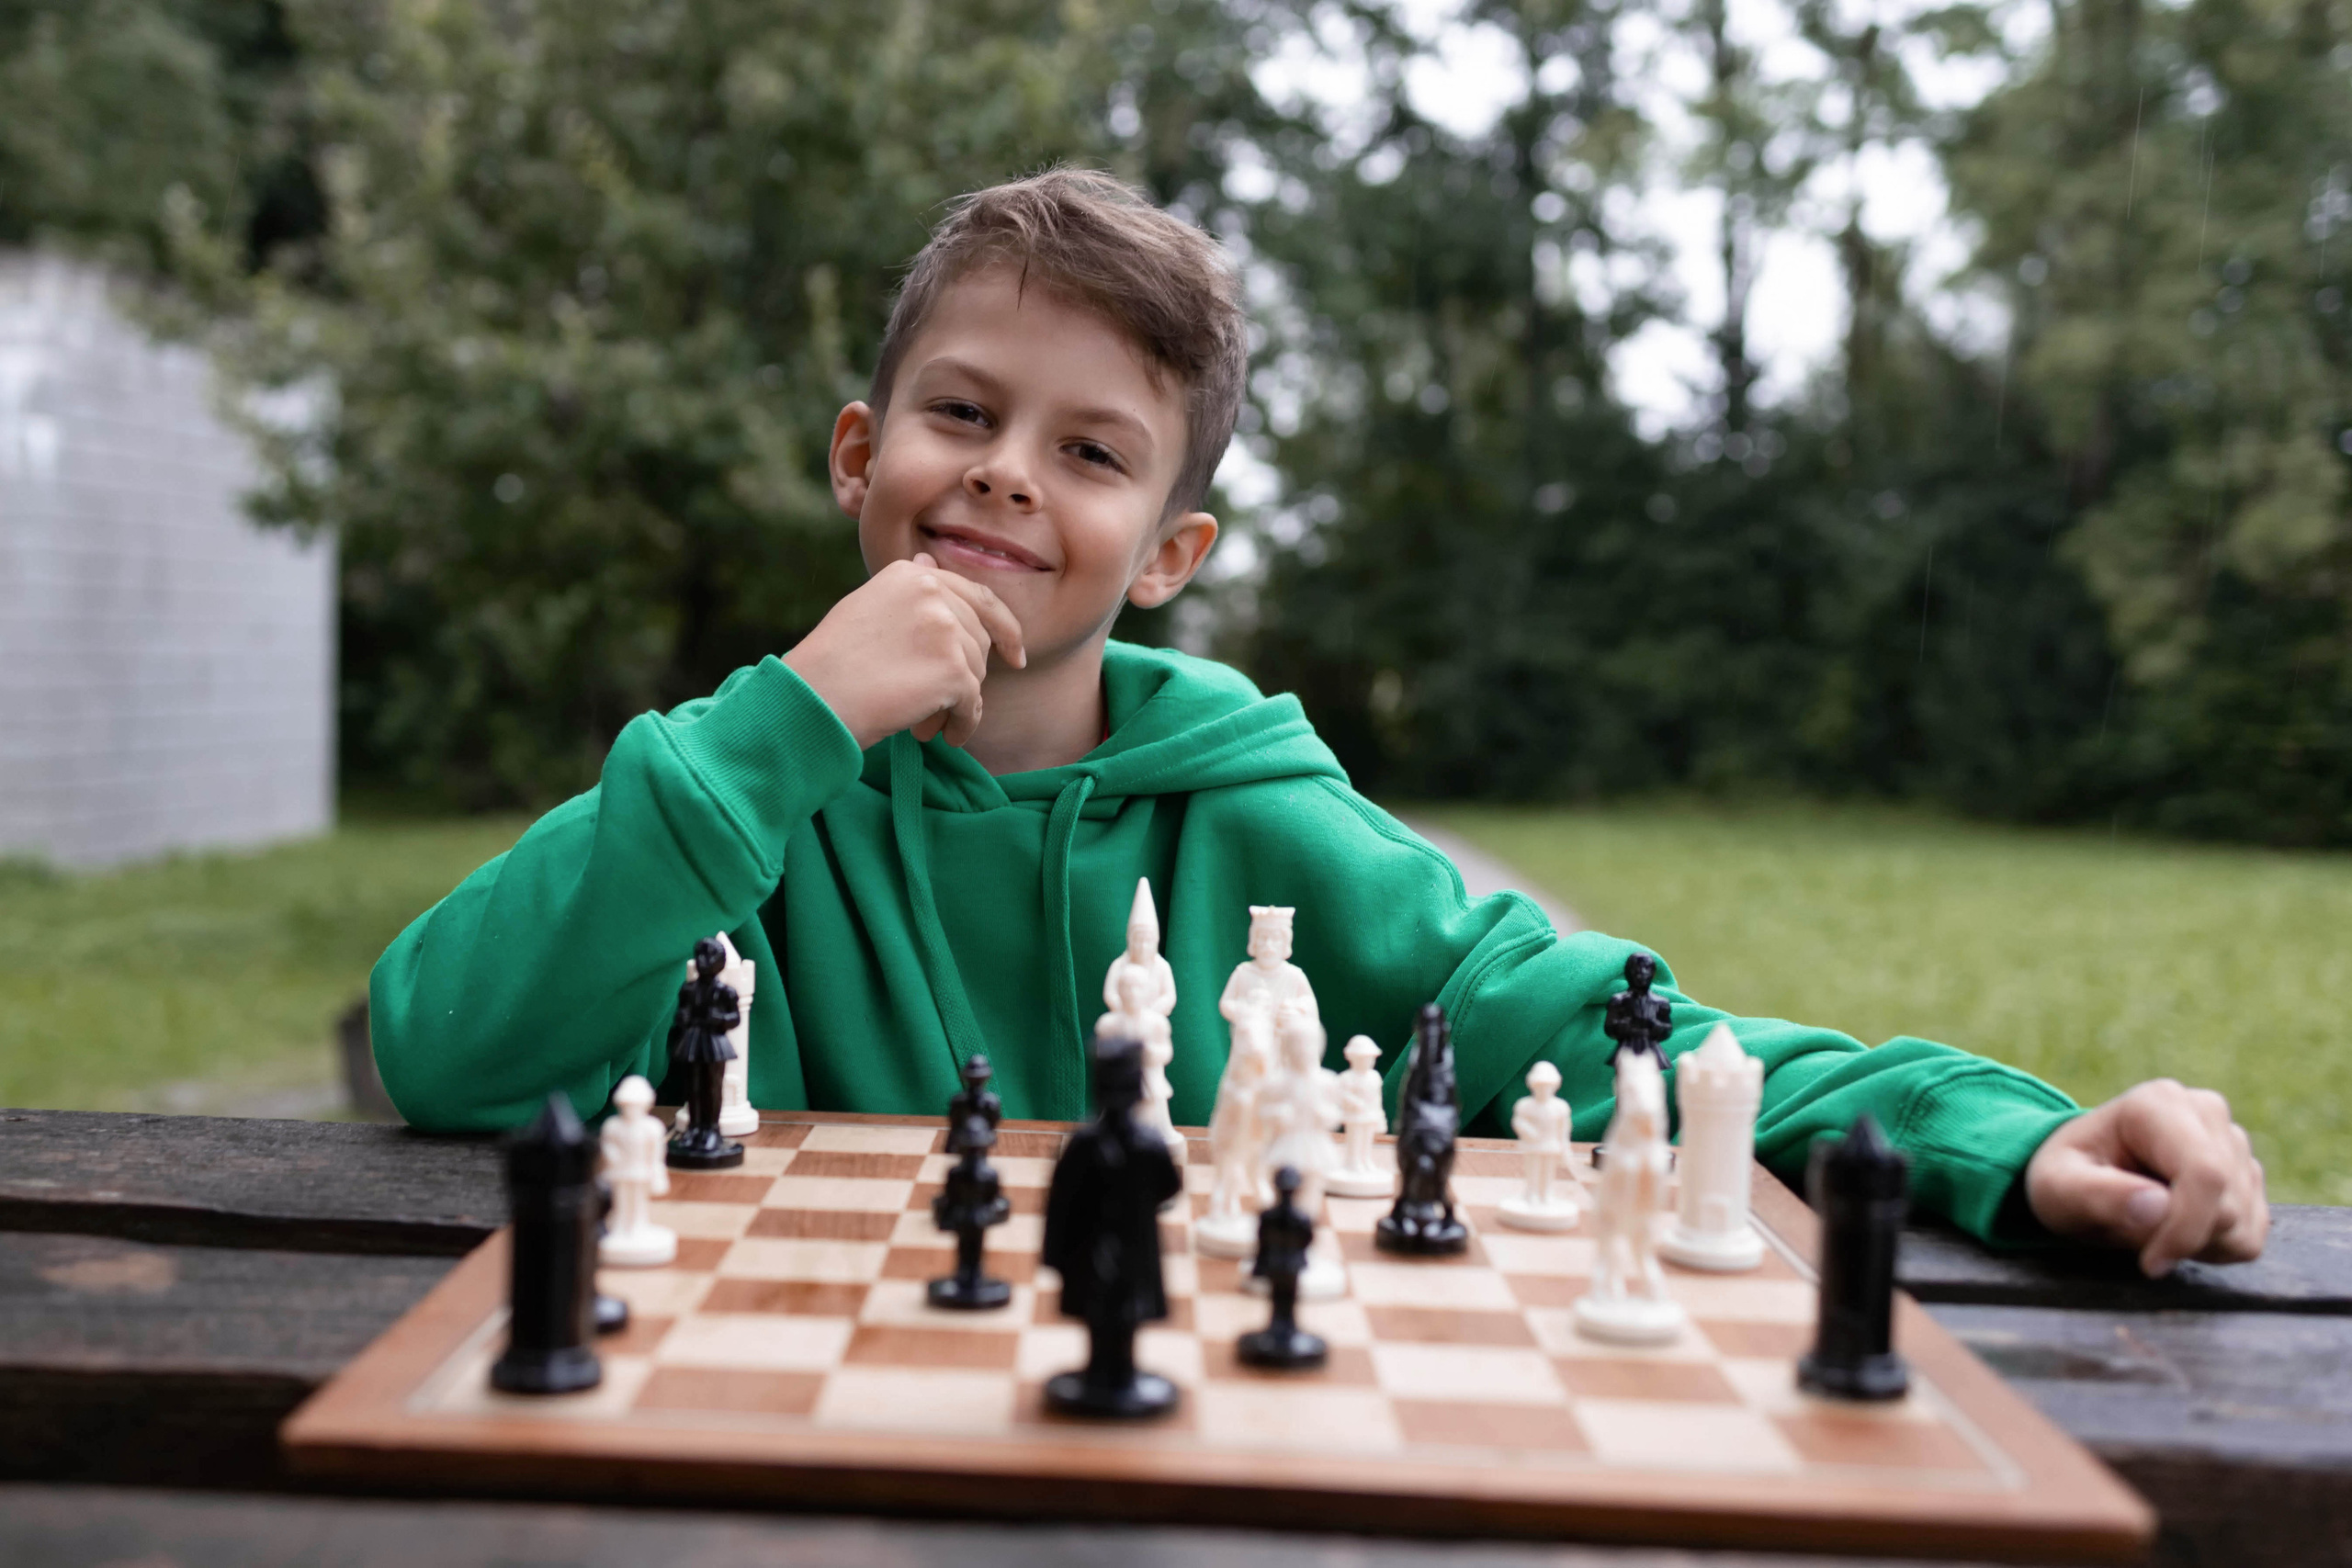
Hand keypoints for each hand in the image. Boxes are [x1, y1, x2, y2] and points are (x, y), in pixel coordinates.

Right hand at [783, 554, 1025, 748]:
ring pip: (976, 674)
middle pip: (978, 640)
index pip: (978, 597)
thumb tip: (929, 561)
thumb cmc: (832, 662)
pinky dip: (962, 724)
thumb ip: (907, 591)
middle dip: (965, 676)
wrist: (814, 697)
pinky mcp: (953, 669)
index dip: (1003, 628)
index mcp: (911, 575)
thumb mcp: (867, 608)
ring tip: (928, 723)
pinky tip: (946, 736)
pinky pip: (972, 704)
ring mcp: (945, 629)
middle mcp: (932, 592)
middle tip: (939, 705)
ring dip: (957, 704)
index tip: (1014, 655)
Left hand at [2024, 1079, 2268, 1276]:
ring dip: (2197, 1244)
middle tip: (2135, 1238)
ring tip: (2150, 1227)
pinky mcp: (2248, 1175)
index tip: (2150, 1262)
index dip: (2185, 1229)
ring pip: (2243, 1223)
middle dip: (2183, 1239)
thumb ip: (2098, 1196)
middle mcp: (2206, 1113)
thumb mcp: (2057, 1190)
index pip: (2205, 1173)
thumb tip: (2157, 1206)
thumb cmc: (2065, 1179)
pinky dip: (2215, 1247)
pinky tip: (2177, 1229)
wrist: (2081, 1176)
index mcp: (2158, 1104)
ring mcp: (2233, 1142)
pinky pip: (2252, 1234)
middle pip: (2227, 1204)